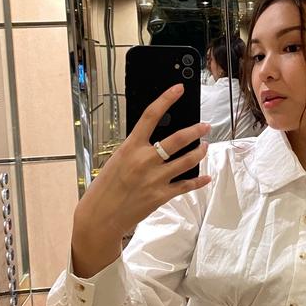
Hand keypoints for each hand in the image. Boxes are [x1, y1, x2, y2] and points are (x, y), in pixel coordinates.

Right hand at [75, 85, 210, 238]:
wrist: (100, 216)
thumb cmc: (105, 187)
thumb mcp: (117, 160)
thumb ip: (136, 149)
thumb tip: (156, 139)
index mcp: (130, 147)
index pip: (150, 116)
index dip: (166, 99)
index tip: (178, 89)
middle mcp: (145, 160)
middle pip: (178, 139)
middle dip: (196, 130)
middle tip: (205, 126)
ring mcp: (155, 179)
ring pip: (187, 160)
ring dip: (200, 152)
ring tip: (205, 147)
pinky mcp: (161, 196)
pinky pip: (186, 185)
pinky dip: (198, 181)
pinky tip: (205, 177)